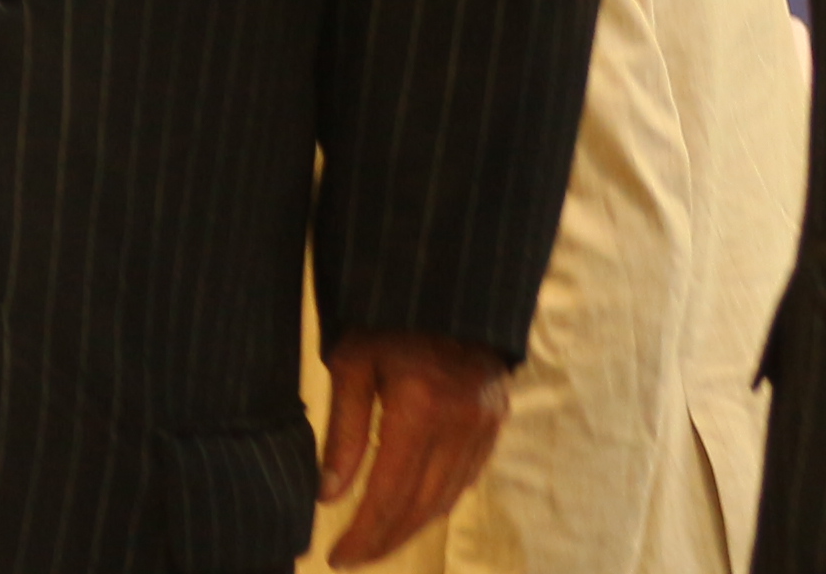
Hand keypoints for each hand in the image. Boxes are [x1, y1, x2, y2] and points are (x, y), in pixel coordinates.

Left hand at [317, 329, 508, 566]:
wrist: (448, 280)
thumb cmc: (388, 314)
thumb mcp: (352, 361)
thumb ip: (343, 432)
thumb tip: (329, 496)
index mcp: (419, 407)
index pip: (389, 494)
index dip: (364, 533)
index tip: (338, 556)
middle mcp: (459, 422)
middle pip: (420, 506)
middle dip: (385, 540)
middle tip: (354, 557)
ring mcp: (484, 422)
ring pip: (447, 498)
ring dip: (412, 527)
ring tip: (379, 541)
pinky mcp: (496, 418)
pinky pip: (467, 477)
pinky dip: (439, 501)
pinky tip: (416, 510)